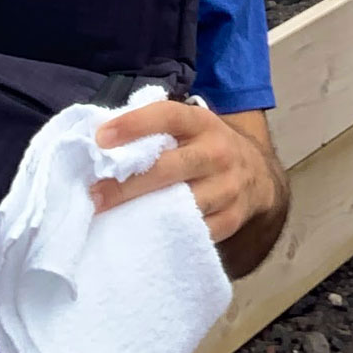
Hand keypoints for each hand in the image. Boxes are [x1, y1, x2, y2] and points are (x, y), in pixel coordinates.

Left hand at [93, 101, 280, 246]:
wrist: (258, 175)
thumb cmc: (206, 148)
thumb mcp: (191, 127)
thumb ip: (156, 130)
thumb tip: (100, 142)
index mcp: (202, 123)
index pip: (168, 116)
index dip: (134, 125)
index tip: (100, 138)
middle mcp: (218, 153)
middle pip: (168, 168)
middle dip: (127, 184)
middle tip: (94, 196)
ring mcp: (228, 188)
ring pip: (181, 205)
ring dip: (143, 213)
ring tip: (112, 220)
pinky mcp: (231, 219)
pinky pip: (194, 231)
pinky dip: (166, 234)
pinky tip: (142, 236)